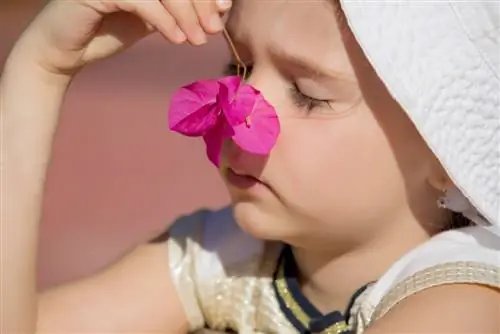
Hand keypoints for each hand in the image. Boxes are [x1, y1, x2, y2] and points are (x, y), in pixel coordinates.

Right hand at [13, 0, 230, 76]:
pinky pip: (142, 1)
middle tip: (214, 29)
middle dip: (200, 1)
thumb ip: (177, 8)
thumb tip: (219, 7)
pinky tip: (177, 40)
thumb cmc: (108, 31)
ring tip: (198, 40)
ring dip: (186, 14)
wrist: (66, 52)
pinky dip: (164, 20)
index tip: (223, 10)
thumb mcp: (151, 18)